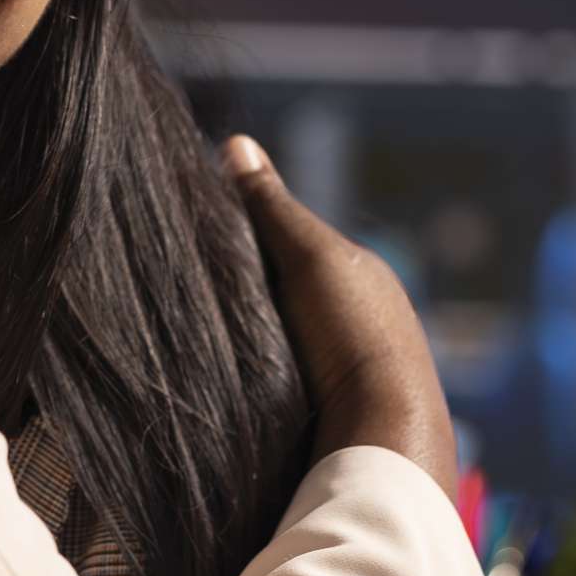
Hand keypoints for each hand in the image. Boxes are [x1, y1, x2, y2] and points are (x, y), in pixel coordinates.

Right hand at [223, 134, 457, 500]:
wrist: (381, 433)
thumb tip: (235, 143)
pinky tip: (233, 385)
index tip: (203, 242)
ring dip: (254, 343)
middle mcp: (364, 320)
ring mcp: (352, 374)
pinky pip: (290, 385)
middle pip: (291, 295)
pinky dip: (263, 379)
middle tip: (195, 296)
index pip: (297, 246)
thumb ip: (271, 206)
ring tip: (203, 344)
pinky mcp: (336, 417)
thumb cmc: (350, 333)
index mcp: (363, 277)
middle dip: (253, 295)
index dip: (253, 242)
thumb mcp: (307, 256)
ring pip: (288, 342)